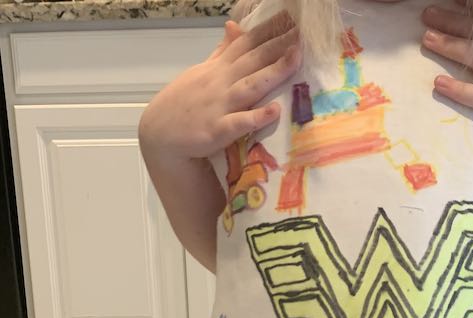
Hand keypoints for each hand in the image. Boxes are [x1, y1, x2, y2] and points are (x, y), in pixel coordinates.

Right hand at [139, 12, 300, 160]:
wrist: (159, 135)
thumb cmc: (184, 104)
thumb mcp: (202, 72)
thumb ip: (222, 51)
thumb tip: (234, 26)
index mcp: (219, 68)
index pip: (246, 43)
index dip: (268, 30)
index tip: (291, 18)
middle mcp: (221, 82)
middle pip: (253, 59)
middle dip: (278, 44)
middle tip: (303, 31)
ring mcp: (219, 105)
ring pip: (250, 85)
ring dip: (273, 72)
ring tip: (297, 58)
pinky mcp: (217, 130)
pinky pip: (240, 122)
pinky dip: (256, 116)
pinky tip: (275, 110)